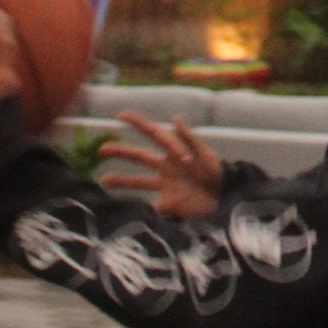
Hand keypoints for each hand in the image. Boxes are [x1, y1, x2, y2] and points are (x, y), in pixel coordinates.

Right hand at [99, 113, 223, 218]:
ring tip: (103, 181)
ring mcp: (166, 185)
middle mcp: (166, 167)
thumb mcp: (204, 154)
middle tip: (101, 150)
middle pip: (139, 157)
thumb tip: (176, 118)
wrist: (226, 197)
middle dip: (120, 152)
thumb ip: (189, 138)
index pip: (153, 134)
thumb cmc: (217, 171)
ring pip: (139, 182)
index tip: (120, 114)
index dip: (138, 123)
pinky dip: (141, 210)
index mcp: (174, 152)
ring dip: (121, 181)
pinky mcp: (169, 203)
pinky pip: (151, 206)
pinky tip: (128, 212)